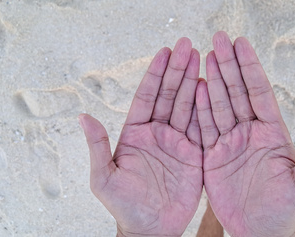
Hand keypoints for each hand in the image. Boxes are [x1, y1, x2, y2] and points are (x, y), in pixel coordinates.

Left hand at [79, 38, 202, 235]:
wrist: (151, 229)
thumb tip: (84, 118)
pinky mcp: (194, 154)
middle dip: (178, 70)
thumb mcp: (104, 178)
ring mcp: (177, 142)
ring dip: (193, 82)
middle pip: (168, 95)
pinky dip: (206, 108)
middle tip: (188, 46)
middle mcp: (157, 133)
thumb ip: (97, 147)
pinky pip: (201, 127)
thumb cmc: (124, 206)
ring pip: (186, 106)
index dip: (155, 74)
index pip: (146, 97)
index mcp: (135, 134)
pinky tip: (210, 89)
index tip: (165, 53)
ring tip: (201, 59)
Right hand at [196, 31, 294, 236]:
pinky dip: (199, 108)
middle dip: (227, 65)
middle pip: (237, 92)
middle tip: (218, 39)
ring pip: (219, 105)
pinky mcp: (214, 156)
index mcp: (272, 133)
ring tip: (203, 56)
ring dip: (212, 81)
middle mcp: (251, 133)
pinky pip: (205, 128)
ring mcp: (231, 143)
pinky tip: (196, 89)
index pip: (259, 92)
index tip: (240, 44)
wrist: (260, 232)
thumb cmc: (288, 210)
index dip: (249, 67)